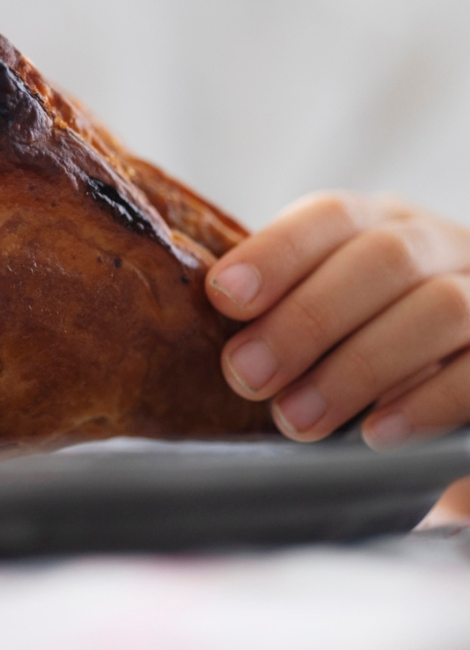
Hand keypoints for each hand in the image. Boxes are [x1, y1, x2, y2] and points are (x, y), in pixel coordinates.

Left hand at [206, 191, 469, 448]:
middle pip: (380, 260)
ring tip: (294, 420)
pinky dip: (426, 402)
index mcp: (379, 221)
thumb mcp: (327, 305)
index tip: (224, 296)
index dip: (276, 252)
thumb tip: (206, 332)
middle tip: (245, 376)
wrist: (461, 375)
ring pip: (438, 309)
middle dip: (305, 319)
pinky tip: (374, 434)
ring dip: (356, 367)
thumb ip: (280, 306)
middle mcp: (439, 244)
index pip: (330, 215)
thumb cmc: (367, 339)